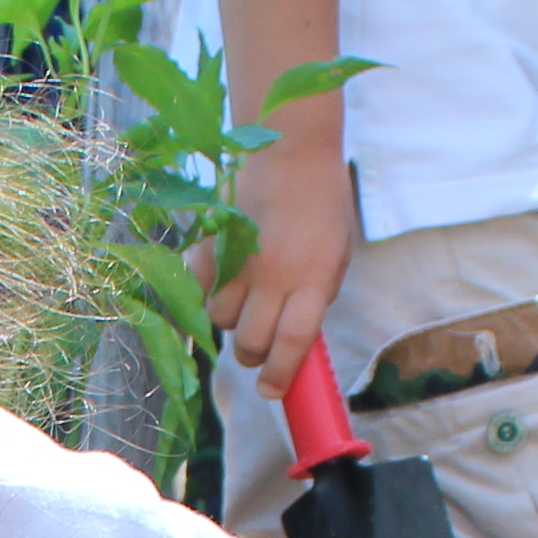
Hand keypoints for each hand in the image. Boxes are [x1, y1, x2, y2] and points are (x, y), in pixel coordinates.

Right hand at [211, 125, 353, 394]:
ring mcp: (239, 260)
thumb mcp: (337, 250)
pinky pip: (200, 289)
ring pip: (221, 320)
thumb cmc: (321, 199)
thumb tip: (295, 334)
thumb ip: (318, 293)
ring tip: (244, 303)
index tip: (272, 391)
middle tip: (258, 348)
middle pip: (251, 341)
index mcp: (313, 276)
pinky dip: (209, 293)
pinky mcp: (212, 245)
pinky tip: (224, 279)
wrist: (290, 147)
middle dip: (253, 356)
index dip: (281, 374)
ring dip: (231, 322)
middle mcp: (274, 274)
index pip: (293, 341)